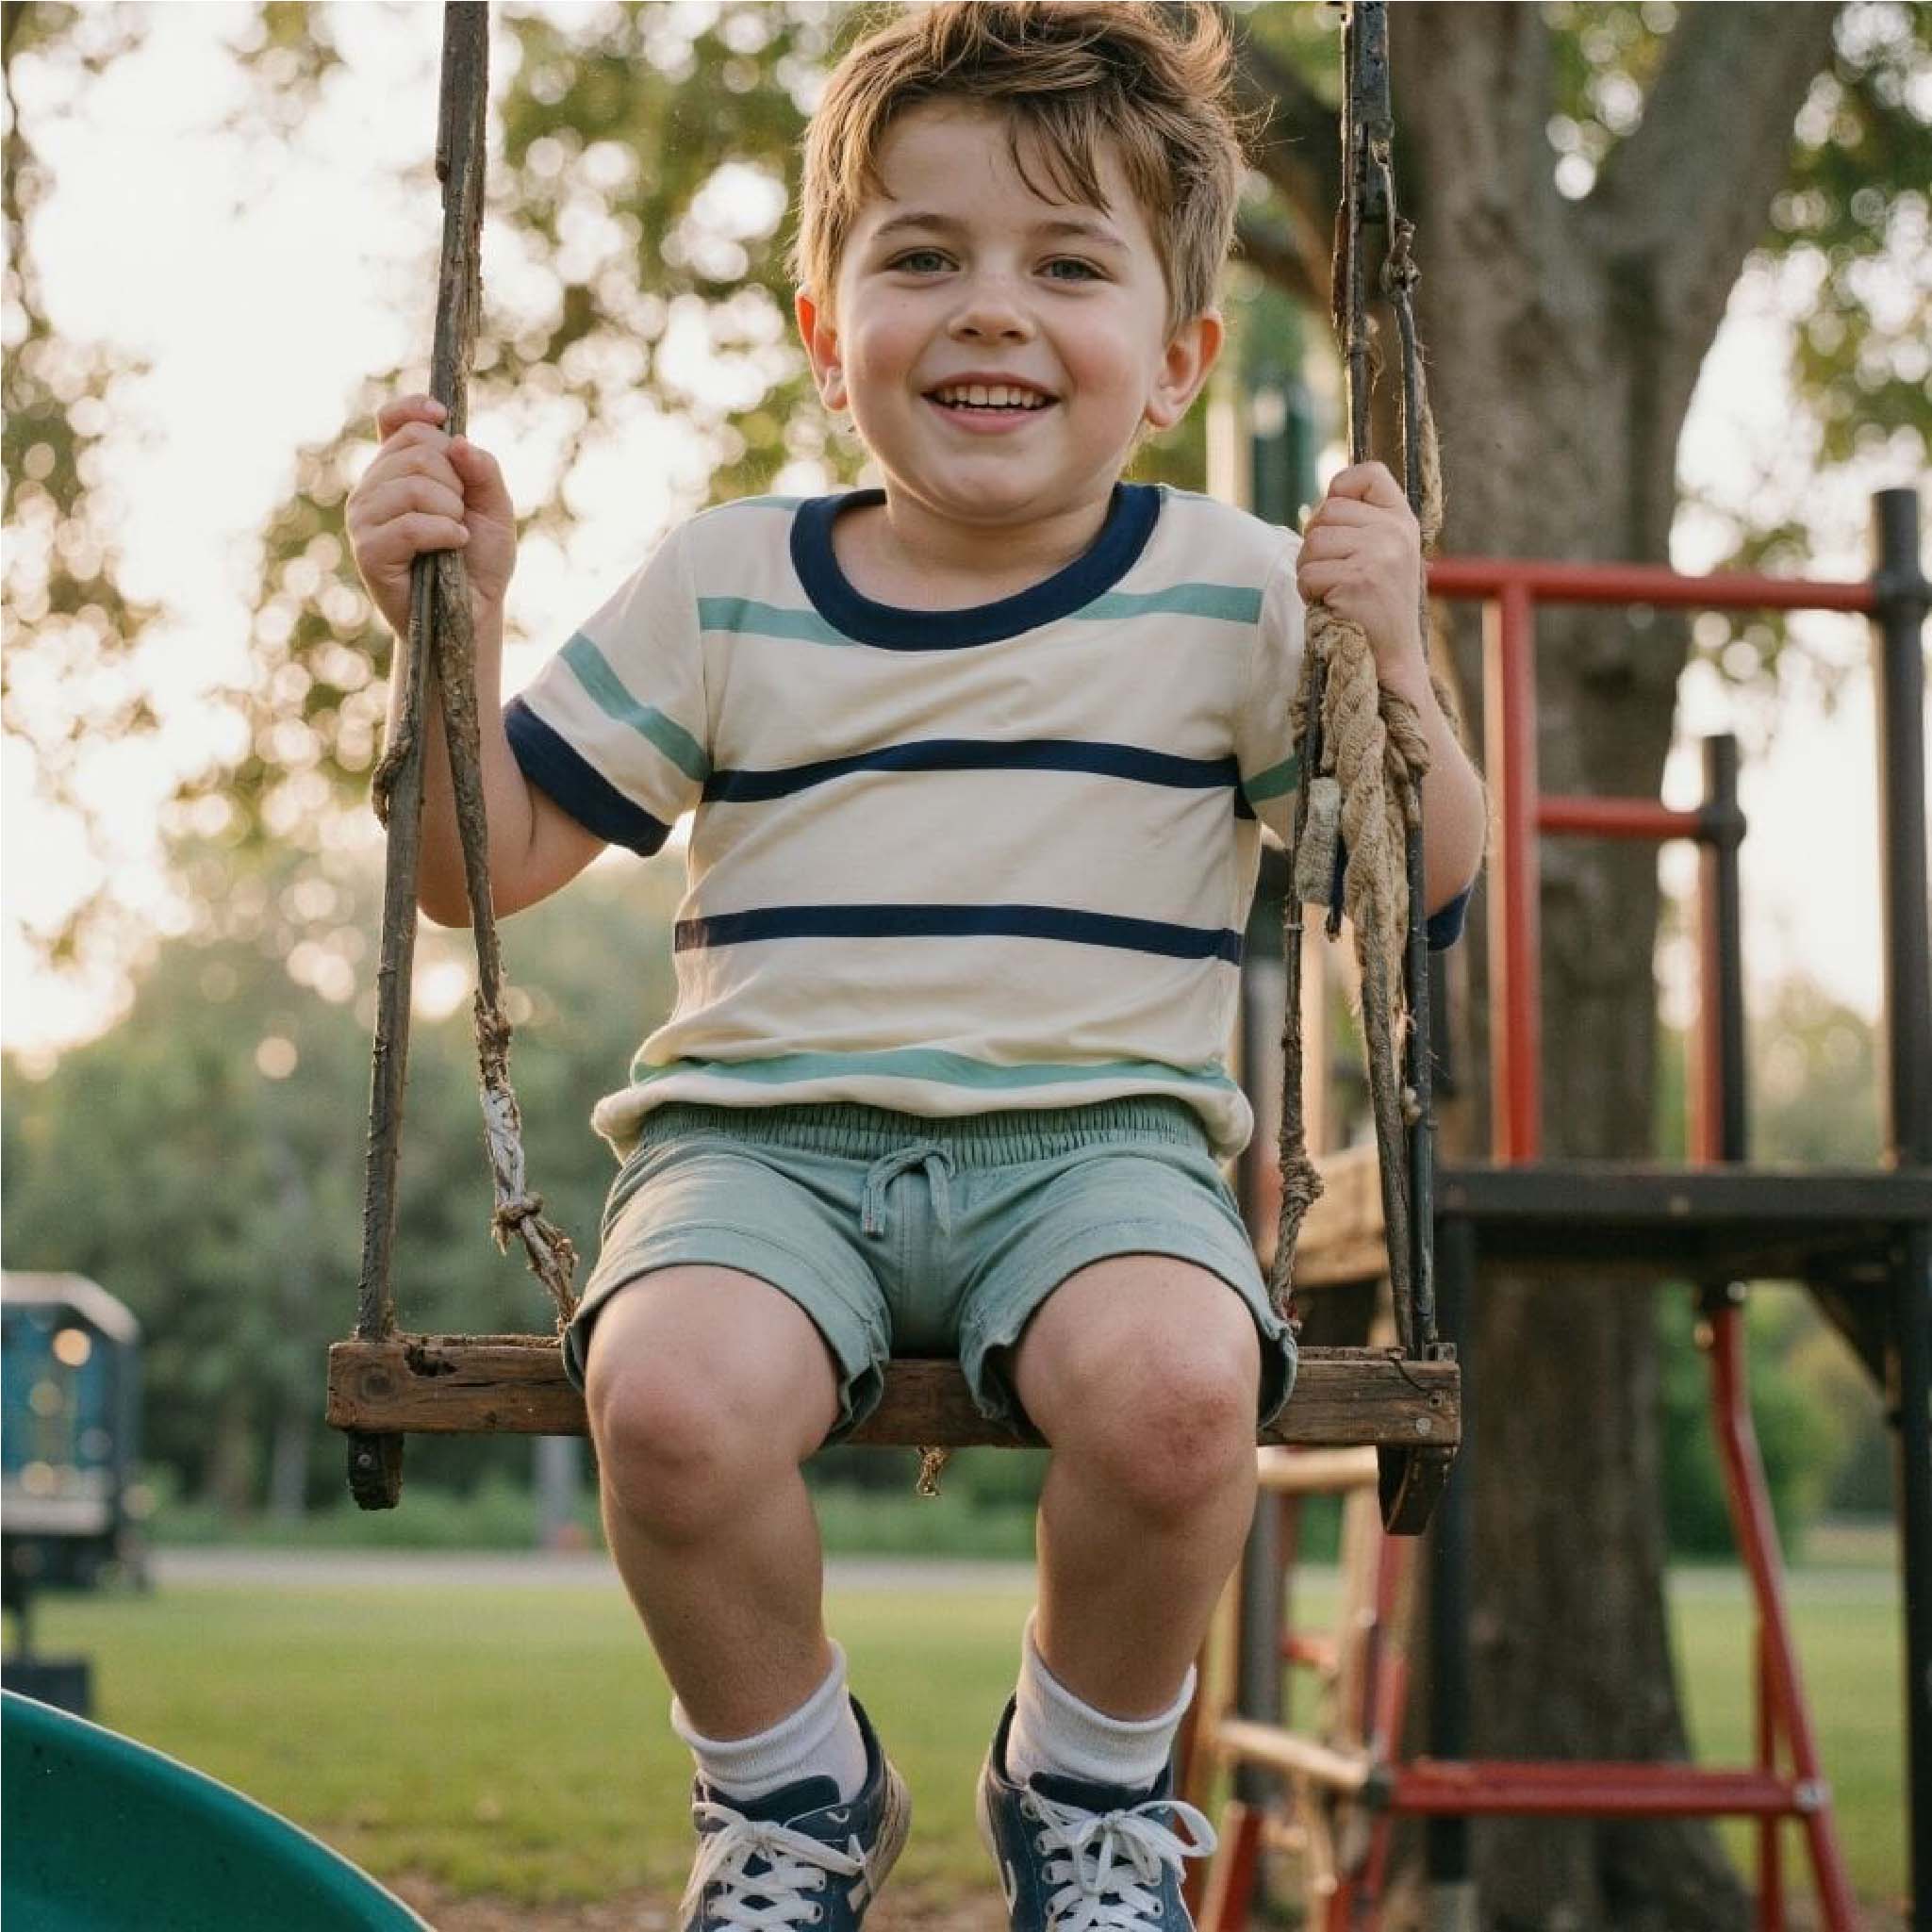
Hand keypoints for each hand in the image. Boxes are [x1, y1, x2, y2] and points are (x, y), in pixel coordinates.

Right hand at [346, 393, 516, 638]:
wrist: (473, 613)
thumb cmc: (479, 560)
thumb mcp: (495, 509)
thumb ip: (484, 471)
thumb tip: (459, 443)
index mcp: (397, 470)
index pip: (392, 421)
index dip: (415, 410)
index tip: (443, 417)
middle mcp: (374, 488)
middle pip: (417, 450)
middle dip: (456, 481)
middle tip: (460, 514)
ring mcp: (365, 518)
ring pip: (414, 484)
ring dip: (451, 510)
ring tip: (454, 535)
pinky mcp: (369, 551)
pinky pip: (410, 524)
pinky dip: (443, 533)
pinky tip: (452, 545)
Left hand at [1294, 462, 1427, 694]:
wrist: (1392, 658)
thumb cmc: (1377, 607)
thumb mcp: (1384, 555)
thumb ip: (1362, 524)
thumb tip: (1324, 499)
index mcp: (1403, 521)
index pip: (1370, 474)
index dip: (1342, 487)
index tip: (1336, 514)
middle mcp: (1394, 533)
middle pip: (1328, 510)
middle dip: (1315, 541)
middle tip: (1328, 570)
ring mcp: (1378, 556)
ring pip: (1313, 541)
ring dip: (1308, 568)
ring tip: (1329, 589)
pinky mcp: (1357, 581)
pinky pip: (1308, 572)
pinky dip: (1308, 591)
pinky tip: (1329, 605)